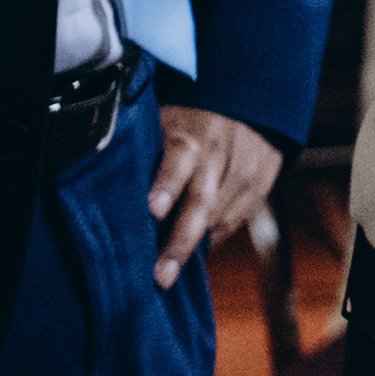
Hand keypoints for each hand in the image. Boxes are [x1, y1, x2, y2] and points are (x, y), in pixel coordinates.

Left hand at [146, 103, 281, 291]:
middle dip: (181, 242)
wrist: (252, 99)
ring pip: (221, 217)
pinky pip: (236, 219)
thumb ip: (149, 153)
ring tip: (169, 274)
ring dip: (196, 246)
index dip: (167, 184)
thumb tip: (113, 196)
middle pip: (203, 202)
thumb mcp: (166, 121)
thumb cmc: (190, 118)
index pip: (179, 161)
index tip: (153, 210)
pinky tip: (198, 248)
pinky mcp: (262, 184)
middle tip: (161, 276)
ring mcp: (246, 170)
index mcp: (191, 135)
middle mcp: (221, 153)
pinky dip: (214, 235)